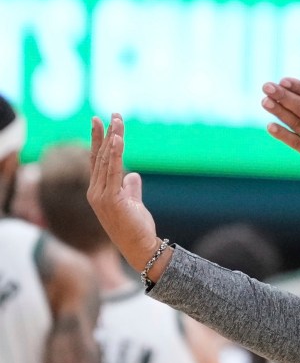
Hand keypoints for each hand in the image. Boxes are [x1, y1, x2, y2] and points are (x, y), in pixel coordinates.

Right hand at [87, 114, 159, 270]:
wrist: (140, 248)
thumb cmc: (135, 227)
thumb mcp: (133, 203)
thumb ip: (131, 188)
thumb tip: (133, 175)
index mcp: (99, 191)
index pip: (97, 160)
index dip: (99, 140)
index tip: (101, 121)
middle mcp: (96, 191)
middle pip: (99, 156)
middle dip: (106, 134)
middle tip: (112, 114)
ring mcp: (101, 196)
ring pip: (106, 161)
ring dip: (112, 139)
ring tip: (117, 121)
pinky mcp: (111, 199)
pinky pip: (112, 171)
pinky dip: (114, 154)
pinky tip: (117, 140)